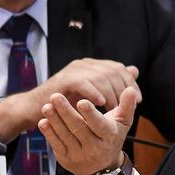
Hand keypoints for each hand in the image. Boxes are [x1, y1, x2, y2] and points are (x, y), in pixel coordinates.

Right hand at [0, 59, 140, 141]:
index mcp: (92, 66)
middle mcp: (83, 64)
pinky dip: (94, 92)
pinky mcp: (63, 80)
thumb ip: (111, 84)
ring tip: (113, 108)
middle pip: (112, 70)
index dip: (130, 83)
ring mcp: (72, 70)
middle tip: (125, 106)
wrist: (36, 109)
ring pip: (100, 76)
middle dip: (123, 89)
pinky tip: (100, 104)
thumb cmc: (63, 105)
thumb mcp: (91, 96)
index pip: (118, 68)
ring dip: (110, 93)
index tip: (138, 100)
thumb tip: (134, 70)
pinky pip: (83, 82)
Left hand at [39, 86, 137, 174]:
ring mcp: (79, 154)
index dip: (90, 114)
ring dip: (55, 120)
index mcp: (109, 136)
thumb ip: (127, 106)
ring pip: (65, 136)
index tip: (81, 101)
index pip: (98, 124)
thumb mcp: (123, 123)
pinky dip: (49, 133)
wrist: (103, 169)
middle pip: (78, 128)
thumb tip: (131, 89)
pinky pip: (56, 145)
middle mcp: (94, 147)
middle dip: (66, 111)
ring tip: (46, 106)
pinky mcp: (66, 159)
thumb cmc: (112, 138)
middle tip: (55, 96)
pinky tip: (43, 121)